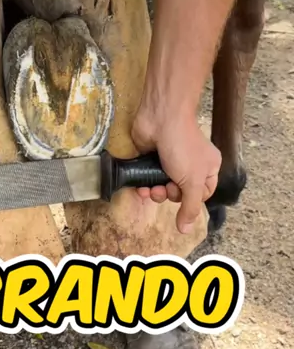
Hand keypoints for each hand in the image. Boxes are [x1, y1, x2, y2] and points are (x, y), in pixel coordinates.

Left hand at [132, 109, 220, 234]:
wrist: (160, 118)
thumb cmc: (182, 146)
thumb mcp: (192, 181)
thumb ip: (190, 207)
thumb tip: (186, 230)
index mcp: (208, 168)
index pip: (202, 195)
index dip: (191, 202)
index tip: (184, 201)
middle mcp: (191, 165)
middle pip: (180, 194)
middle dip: (170, 196)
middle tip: (166, 187)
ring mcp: (170, 162)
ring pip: (163, 189)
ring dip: (156, 193)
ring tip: (152, 188)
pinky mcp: (152, 159)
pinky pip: (148, 180)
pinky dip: (144, 186)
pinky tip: (141, 187)